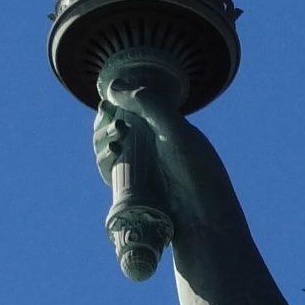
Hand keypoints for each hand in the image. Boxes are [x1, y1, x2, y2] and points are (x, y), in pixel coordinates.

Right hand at [90, 75, 220, 237]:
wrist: (202, 217)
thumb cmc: (195, 170)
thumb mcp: (174, 129)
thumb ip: (148, 103)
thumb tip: (113, 87)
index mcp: (164, 127)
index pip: (131, 108)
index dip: (115, 104)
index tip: (107, 105)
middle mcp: (152, 146)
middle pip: (115, 127)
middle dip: (106, 123)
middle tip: (113, 126)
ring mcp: (142, 168)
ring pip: (110, 149)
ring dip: (102, 141)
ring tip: (113, 142)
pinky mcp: (134, 190)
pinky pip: (111, 172)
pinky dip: (104, 162)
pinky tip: (109, 156)